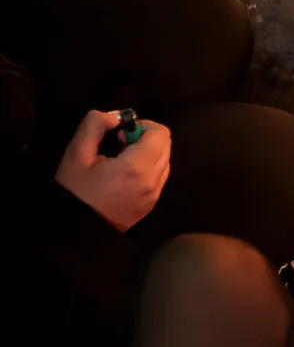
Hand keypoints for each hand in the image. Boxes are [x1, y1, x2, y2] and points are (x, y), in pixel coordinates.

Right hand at [55, 110, 171, 231]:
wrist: (77, 231)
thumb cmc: (74, 190)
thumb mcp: (76, 152)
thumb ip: (95, 125)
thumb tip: (116, 116)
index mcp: (137, 167)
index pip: (161, 133)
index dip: (143, 125)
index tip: (121, 132)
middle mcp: (153, 181)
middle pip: (166, 145)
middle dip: (145, 138)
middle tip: (120, 143)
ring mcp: (155, 194)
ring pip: (165, 160)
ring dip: (148, 152)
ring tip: (121, 159)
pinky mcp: (152, 203)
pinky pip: (160, 176)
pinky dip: (148, 167)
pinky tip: (124, 174)